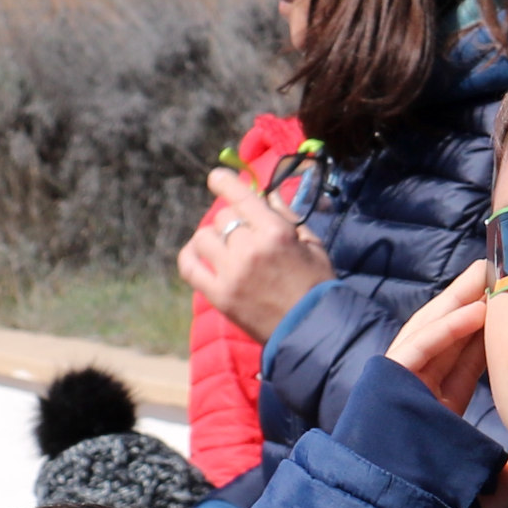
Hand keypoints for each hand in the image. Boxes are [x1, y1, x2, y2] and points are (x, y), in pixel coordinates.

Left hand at [180, 166, 333, 340]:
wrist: (312, 329)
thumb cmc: (318, 285)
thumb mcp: (313, 245)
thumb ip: (288, 217)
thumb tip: (267, 195)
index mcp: (276, 233)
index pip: (241, 197)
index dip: (224, 182)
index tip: (216, 177)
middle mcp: (250, 249)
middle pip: (223, 217)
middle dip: (232, 221)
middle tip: (242, 233)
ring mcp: (231, 273)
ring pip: (204, 237)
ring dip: (213, 238)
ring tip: (224, 248)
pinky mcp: (219, 295)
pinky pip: (189, 266)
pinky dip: (190, 256)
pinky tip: (198, 256)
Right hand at [378, 270, 507, 507]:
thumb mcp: (493, 488)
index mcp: (435, 418)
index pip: (462, 367)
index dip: (484, 338)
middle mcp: (414, 398)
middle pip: (445, 341)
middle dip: (470, 305)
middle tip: (498, 274)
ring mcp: (397, 390)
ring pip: (430, 334)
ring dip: (457, 301)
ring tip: (485, 272)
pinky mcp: (386, 387)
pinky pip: (418, 348)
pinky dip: (445, 328)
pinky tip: (474, 309)